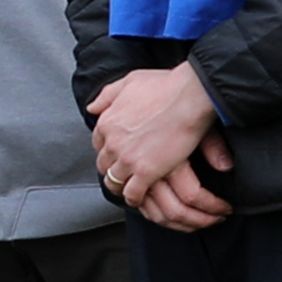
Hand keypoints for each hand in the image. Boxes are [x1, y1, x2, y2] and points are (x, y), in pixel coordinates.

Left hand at [88, 64, 230, 230]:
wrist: (188, 96)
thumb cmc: (165, 86)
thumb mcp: (129, 82)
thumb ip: (108, 95)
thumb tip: (92, 108)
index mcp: (107, 122)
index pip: (98, 144)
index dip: (107, 150)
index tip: (117, 153)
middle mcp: (112, 142)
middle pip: (103, 165)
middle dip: (112, 169)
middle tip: (123, 173)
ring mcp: (128, 159)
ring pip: (114, 182)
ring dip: (121, 186)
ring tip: (130, 190)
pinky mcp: (146, 172)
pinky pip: (132, 194)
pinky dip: (135, 199)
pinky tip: (141, 199)